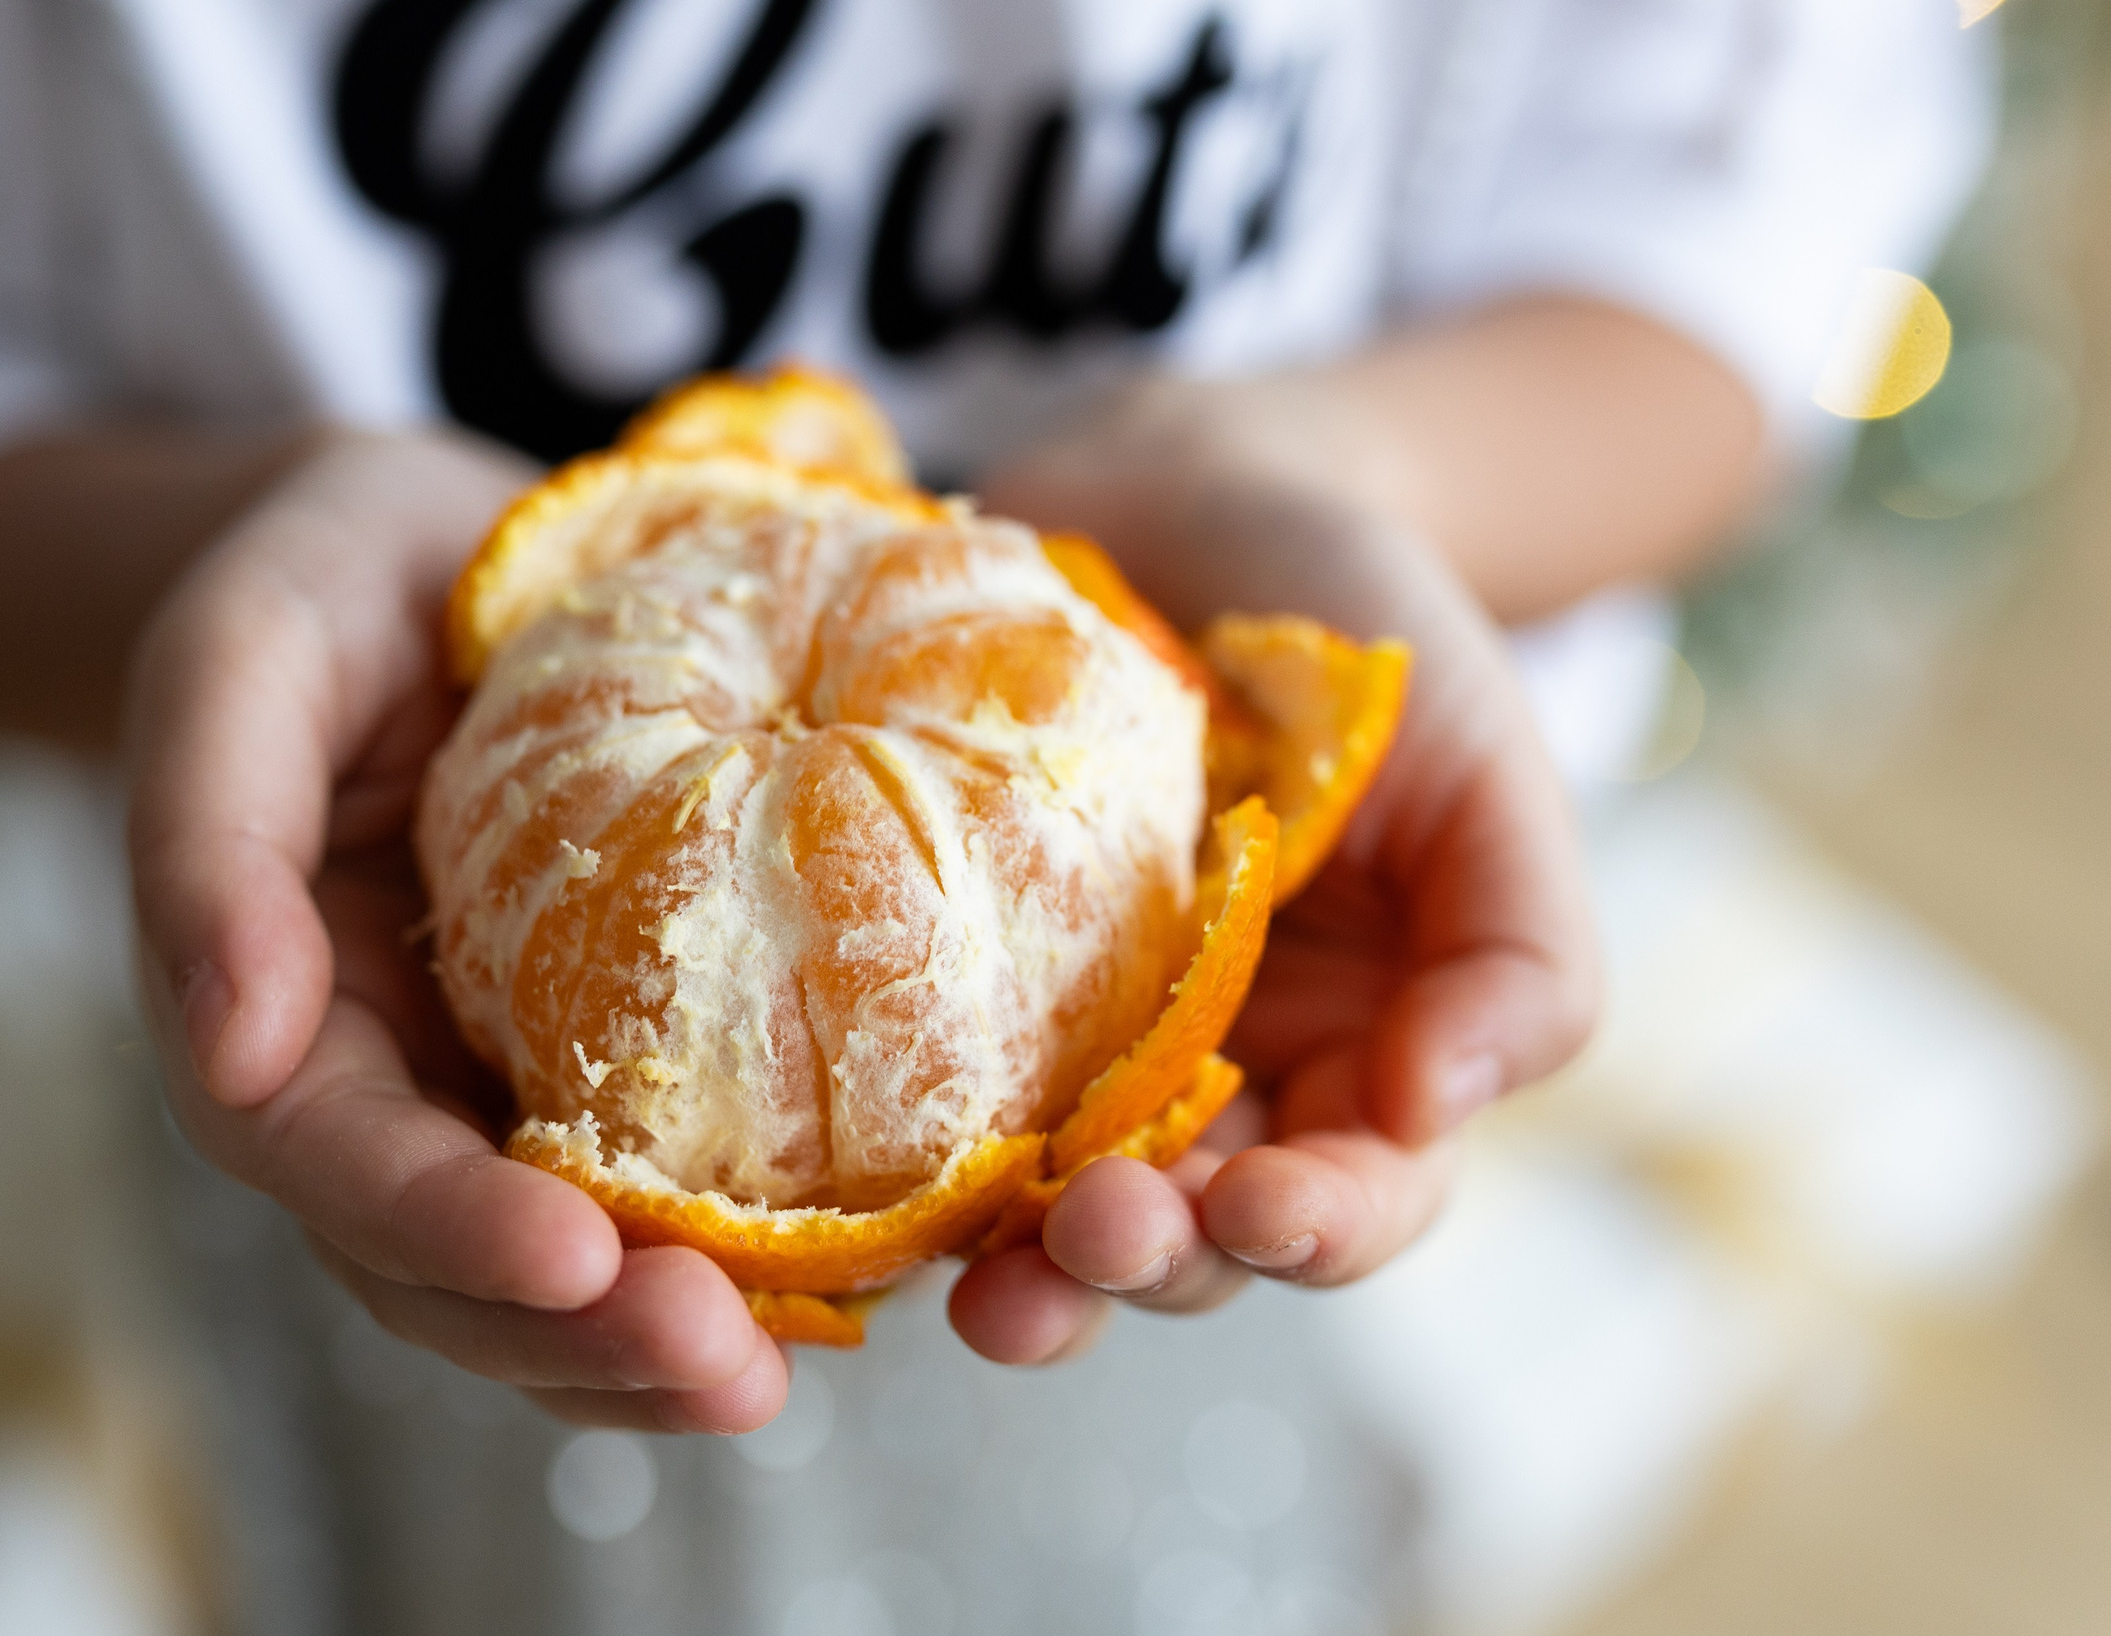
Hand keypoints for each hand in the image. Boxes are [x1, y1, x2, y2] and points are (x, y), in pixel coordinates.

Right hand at [125, 429, 788, 1431]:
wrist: (428, 555)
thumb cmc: (322, 586)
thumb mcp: (241, 655)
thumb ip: (205, 833)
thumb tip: (233, 1052)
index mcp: (274, 1016)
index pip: (339, 1162)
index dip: (446, 1228)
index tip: (579, 1258)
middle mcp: (381, 1088)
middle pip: (449, 1273)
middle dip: (576, 1338)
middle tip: (727, 1369)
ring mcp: (489, 1093)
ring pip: (549, 1280)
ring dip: (653, 1351)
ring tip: (781, 1371)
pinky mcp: (601, 1066)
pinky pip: (655, 1199)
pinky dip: (733, 1264)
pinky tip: (842, 1286)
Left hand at [950, 374, 1601, 1361]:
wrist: (1186, 498)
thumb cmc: (1357, 631)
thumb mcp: (1485, 763)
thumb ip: (1521, 947)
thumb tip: (1435, 1107)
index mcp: (1358, 1057)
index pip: (1356, 1196)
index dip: (1320, 1229)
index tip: (1262, 1207)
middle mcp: (1210, 1084)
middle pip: (1192, 1238)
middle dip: (1150, 1261)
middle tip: (1092, 1240)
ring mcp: (1069, 1050)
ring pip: (1052, 1210)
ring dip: (1026, 1264)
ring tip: (985, 1284)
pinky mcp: (946, 992)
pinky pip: (924, 1104)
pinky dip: (905, 1161)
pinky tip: (860, 1180)